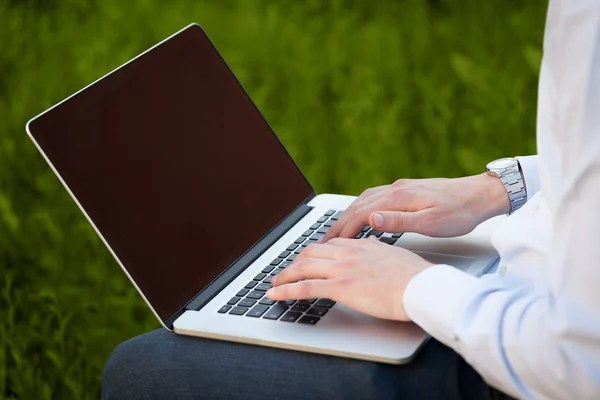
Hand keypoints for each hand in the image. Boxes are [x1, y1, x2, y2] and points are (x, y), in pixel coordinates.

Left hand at [267, 237, 432, 320]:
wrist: (422, 287)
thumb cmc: (414, 275)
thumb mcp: (394, 254)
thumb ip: (378, 247)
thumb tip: (370, 241)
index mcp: (360, 246)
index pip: (327, 245)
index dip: (312, 253)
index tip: (304, 260)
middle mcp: (347, 253)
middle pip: (310, 253)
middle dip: (293, 263)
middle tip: (284, 272)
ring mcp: (342, 269)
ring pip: (303, 267)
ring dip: (284, 276)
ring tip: (274, 284)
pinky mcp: (340, 287)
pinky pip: (305, 287)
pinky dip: (286, 291)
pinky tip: (276, 295)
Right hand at [322, 173, 508, 241]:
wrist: (481, 194)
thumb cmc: (460, 212)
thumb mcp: (431, 223)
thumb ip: (399, 221)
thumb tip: (371, 219)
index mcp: (398, 197)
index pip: (359, 214)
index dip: (342, 231)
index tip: (327, 245)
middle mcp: (394, 189)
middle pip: (356, 206)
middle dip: (338, 224)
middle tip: (323, 241)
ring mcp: (399, 188)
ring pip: (364, 200)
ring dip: (347, 215)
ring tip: (337, 231)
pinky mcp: (406, 190)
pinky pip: (374, 198)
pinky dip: (361, 209)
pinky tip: (362, 216)